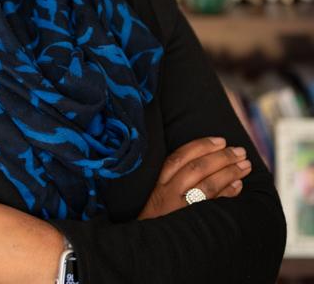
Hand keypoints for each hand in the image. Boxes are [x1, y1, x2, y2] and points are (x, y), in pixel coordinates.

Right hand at [137, 136, 251, 219]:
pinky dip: (228, 192)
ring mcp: (180, 210)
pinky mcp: (193, 225)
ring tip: (245, 165)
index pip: (179, 157)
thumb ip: (172, 180)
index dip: (201, 146)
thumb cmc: (156, 221)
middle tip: (239, 151)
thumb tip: (204, 160)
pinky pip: (214, 205)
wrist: (145, 251)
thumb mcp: (156, 196)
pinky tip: (239, 185)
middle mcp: (168, 194)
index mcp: (158, 183)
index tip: (220, 140)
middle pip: (196, 168)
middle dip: (221, 157)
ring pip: (207, 185)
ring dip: (229, 172)